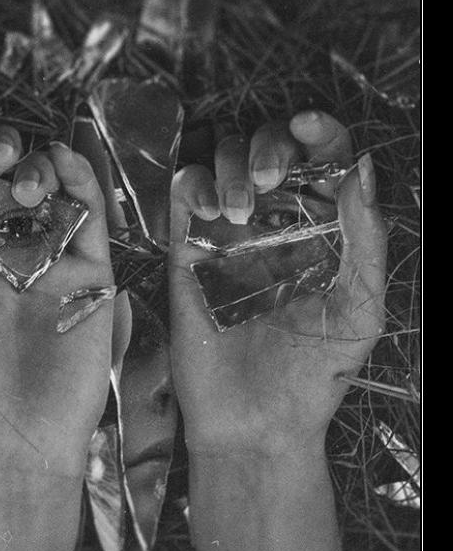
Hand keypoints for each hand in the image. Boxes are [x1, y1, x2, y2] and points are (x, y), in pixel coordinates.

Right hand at [168, 111, 386, 456]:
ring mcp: (231, 237)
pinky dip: (193, 184)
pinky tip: (209, 211)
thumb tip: (362, 170)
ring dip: (231, 165)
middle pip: (270, 148)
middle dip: (268, 145)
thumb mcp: (361, 310)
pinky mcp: (189, 254)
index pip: (324, 159)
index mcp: (325, 231)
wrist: (257, 425)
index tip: (310, 125)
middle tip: (269, 180)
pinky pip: (185, 195)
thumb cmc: (315, 377)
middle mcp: (278, 225)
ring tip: (238, 210)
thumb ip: (366, 239)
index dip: (320, 130)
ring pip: (224, 160)